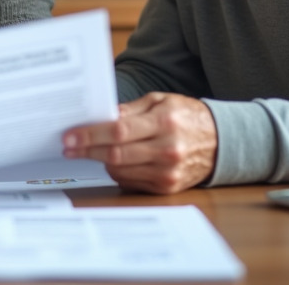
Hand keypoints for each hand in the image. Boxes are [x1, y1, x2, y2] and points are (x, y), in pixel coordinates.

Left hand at [62, 92, 217, 193]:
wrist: (220, 141)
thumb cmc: (186, 116)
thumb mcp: (161, 101)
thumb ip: (130, 110)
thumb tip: (101, 117)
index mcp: (164, 122)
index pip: (119, 131)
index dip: (91, 135)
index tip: (70, 136)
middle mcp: (166, 150)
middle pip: (116, 154)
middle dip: (87, 150)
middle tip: (67, 147)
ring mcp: (167, 172)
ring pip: (121, 170)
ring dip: (99, 160)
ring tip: (88, 150)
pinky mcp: (167, 188)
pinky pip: (131, 181)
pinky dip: (117, 171)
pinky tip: (111, 160)